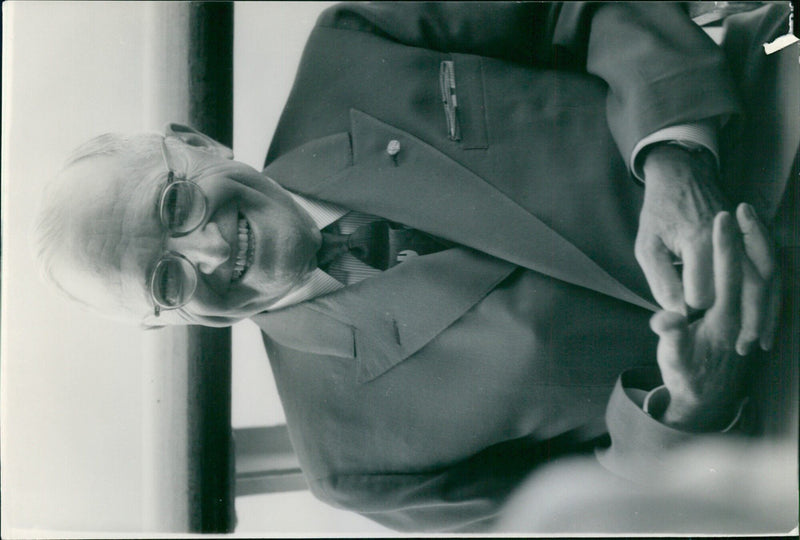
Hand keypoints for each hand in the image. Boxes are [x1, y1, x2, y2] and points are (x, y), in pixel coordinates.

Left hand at [637, 144, 777, 354]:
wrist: (682, 175)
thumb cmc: (660, 214)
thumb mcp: (647, 244)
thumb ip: (660, 278)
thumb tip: (674, 311)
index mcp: (699, 244)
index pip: (701, 292)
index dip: (691, 311)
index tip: (682, 321)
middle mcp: (729, 242)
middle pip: (746, 290)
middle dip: (745, 323)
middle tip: (737, 350)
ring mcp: (745, 238)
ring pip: (766, 283)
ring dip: (766, 315)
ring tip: (758, 343)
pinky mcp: (754, 238)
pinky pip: (772, 271)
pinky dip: (774, 297)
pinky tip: (767, 319)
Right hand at [649, 212, 775, 431]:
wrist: (706, 400)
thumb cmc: (685, 375)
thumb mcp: (672, 358)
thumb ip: (671, 337)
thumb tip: (667, 318)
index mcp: (724, 322)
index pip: (729, 276)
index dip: (725, 246)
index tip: (719, 218)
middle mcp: (745, 315)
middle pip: (759, 268)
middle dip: (751, 236)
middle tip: (739, 206)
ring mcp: (753, 315)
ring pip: (768, 272)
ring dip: (760, 243)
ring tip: (748, 216)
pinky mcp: (753, 315)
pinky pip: (766, 280)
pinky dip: (763, 256)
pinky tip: (754, 241)